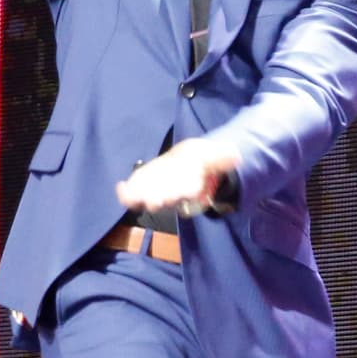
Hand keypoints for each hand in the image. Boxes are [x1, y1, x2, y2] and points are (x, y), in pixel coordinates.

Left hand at [115, 139, 239, 215]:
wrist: (186, 166)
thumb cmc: (200, 162)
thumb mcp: (213, 156)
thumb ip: (223, 158)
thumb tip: (236, 155)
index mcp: (192, 186)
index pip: (190, 192)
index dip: (188, 192)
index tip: (189, 191)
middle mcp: (175, 193)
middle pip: (169, 198)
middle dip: (163, 199)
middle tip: (155, 202)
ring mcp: (158, 192)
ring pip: (150, 199)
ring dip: (141, 199)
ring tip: (130, 196)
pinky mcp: (144, 188)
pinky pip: (134, 195)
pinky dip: (127, 193)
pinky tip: (120, 187)